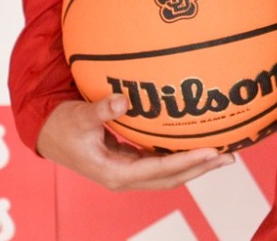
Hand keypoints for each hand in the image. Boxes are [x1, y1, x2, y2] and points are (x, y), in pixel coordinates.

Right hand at [36, 94, 229, 190]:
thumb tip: (122, 99)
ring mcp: (127, 173)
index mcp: (114, 173)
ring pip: (168, 173)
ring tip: (222, 154)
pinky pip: (160, 164)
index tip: (211, 152)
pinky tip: (196, 146)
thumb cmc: (62, 126)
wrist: (47, 135)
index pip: (159, 170)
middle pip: (171, 177)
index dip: (186, 162)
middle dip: (200, 168)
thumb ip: (101, 109)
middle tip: (229, 156)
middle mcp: (124, 178)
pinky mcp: (128, 164)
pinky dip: (179, 158)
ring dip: (194, 165)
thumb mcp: (79, 116)